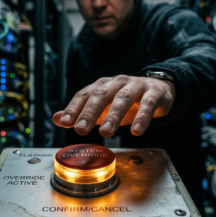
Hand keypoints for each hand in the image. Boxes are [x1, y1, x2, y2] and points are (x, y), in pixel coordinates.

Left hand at [52, 75, 174, 136]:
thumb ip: (81, 113)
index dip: (74, 108)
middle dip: (90, 113)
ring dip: (113, 115)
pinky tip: (136, 131)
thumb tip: (56, 118)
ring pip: (123, 98)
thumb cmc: (127, 102)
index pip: (85, 95)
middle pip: (101, 95)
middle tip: (80, 129)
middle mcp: (117, 83)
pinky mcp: (154, 93)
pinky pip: (148, 104)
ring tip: (105, 133)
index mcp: (102, 86)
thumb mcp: (103, 107)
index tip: (65, 122)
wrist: (159, 90)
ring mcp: (136, 86)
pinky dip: (142, 117)